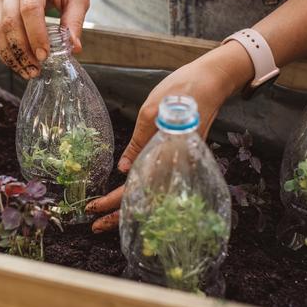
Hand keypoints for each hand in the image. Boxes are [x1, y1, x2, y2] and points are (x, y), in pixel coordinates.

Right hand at [0, 0, 88, 78]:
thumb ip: (75, 21)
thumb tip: (73, 48)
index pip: (30, 8)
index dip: (35, 35)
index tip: (45, 55)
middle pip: (10, 21)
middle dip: (22, 50)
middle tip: (36, 69)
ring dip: (11, 54)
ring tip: (27, 71)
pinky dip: (4, 50)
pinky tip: (17, 63)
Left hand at [85, 41, 253, 232]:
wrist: (212, 81)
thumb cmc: (181, 90)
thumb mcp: (150, 111)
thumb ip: (138, 143)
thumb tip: (123, 170)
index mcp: (168, 153)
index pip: (137, 187)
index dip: (114, 201)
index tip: (94, 209)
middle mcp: (179, 165)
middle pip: (146, 199)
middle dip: (120, 214)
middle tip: (95, 225)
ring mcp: (183, 163)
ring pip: (154, 195)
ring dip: (131, 208)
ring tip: (108, 219)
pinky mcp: (184, 158)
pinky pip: (163, 184)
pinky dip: (146, 195)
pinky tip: (133, 200)